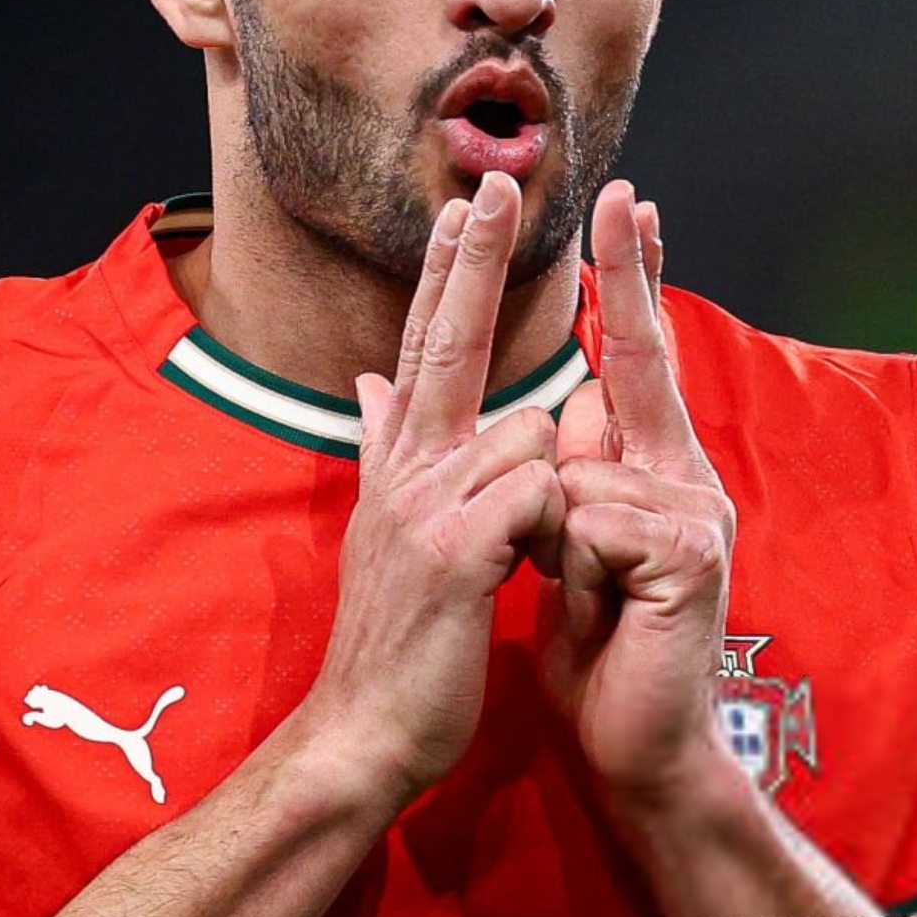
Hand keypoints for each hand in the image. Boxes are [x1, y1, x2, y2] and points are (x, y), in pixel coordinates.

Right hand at [293, 171, 565, 804]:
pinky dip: (550, 527)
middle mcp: (406, 468)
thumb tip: (367, 382)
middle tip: (496, 183)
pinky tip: (517, 571)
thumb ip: (382, 447)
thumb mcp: (386, 532)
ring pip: (530, 434)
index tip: (469, 204)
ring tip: (507, 561)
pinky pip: (537, 495)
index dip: (449, 272)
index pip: (426, 344)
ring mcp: (427, 504)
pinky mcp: (457, 551)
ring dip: (545, 489)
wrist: (365, 733)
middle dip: (474, 260)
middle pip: (449, 342)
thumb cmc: (396, 639)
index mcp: (401, 461)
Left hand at [540, 182, 743, 817]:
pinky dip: (574, 562)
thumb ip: (545, 475)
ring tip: (582, 591)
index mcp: (649, 468)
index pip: (639, 357)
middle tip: (624, 192)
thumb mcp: (556, 547)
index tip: (629, 202)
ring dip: (558, 532)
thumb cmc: (599, 647)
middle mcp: (686, 476)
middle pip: (643, 364)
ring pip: (584, 464)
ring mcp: (697, 514)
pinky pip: (593, 517)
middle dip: (633, 279)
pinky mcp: (689, 558)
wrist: (633, 743)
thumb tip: (527, 405)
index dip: (635, 280)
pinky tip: (601, 606)